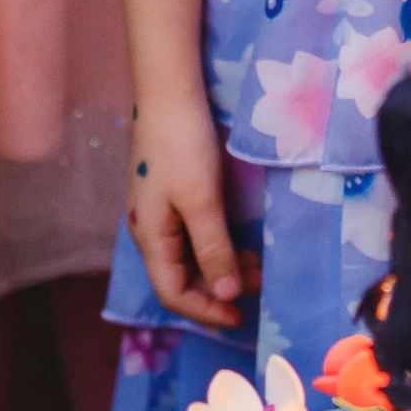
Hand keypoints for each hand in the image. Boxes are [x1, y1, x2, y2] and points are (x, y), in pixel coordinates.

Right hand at [126, 94, 256, 330]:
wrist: (169, 93)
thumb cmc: (182, 145)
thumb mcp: (201, 200)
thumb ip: (214, 249)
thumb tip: (227, 294)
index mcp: (150, 237)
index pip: (173, 293)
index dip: (206, 311)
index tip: (241, 316)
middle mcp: (151, 231)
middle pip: (181, 279)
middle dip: (219, 289)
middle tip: (260, 284)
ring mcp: (160, 213)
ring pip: (190, 258)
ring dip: (223, 267)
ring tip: (258, 263)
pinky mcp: (172, 197)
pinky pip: (194, 237)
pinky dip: (219, 246)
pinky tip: (242, 241)